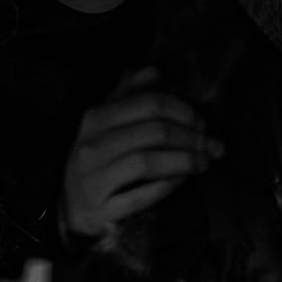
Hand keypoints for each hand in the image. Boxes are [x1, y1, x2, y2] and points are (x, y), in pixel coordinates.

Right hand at [62, 67, 223, 239]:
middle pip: (154, 132)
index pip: (149, 104)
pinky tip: (181, 181)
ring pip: (147, 162)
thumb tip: (153, 71)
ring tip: (202, 163)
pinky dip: (166, 186)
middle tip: (211, 146)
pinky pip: (140, 196)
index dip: (183, 111)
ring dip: (184, 161)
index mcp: (96, 119)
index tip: (201, 123)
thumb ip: (128, 94)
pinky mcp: (100, 211)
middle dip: (192, 138)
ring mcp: (93, 179)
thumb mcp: (105, 123)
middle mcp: (92, 146)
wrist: (70, 207)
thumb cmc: (97, 160)